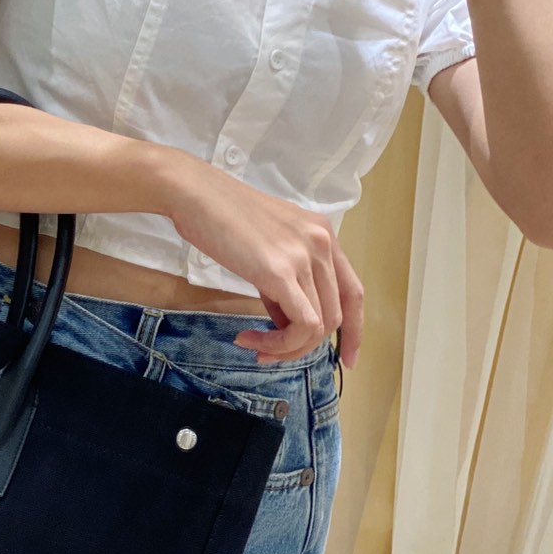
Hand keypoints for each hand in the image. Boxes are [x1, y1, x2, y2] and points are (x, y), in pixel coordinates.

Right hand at [169, 160, 363, 366]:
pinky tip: (250, 339)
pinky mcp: (281, 272)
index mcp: (324, 236)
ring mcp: (304, 257)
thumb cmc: (222, 219)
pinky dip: (280, 344)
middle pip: (336, 316)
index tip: (347, 357)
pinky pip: (300, 325)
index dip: (355, 330)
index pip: (353, 292)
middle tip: (268, 354)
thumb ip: (285, 282)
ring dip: (286, 348)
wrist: (197, 196)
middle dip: (304, 346)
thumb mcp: (267, 248)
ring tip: (255, 347)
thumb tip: (285, 321)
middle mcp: (323, 245)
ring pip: (318, 327)